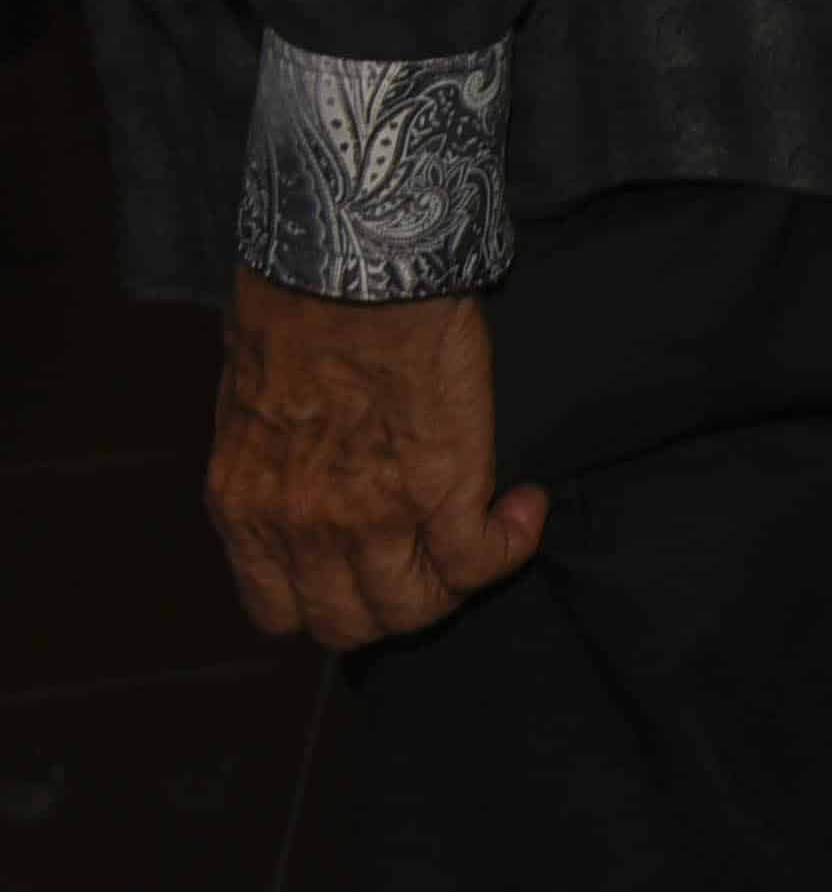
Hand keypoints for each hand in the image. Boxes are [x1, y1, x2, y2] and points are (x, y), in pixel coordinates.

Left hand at [210, 278, 543, 649]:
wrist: (349, 268)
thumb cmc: (297, 305)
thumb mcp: (250, 406)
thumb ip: (273, 459)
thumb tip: (308, 462)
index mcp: (247, 509)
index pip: (280, 613)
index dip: (329, 600)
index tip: (363, 564)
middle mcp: (300, 531)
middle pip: (352, 624)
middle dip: (397, 600)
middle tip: (432, 552)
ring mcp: (370, 519)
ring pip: (418, 606)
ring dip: (456, 579)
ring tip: (486, 526)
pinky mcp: (440, 489)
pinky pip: (478, 558)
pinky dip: (510, 544)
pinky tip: (524, 506)